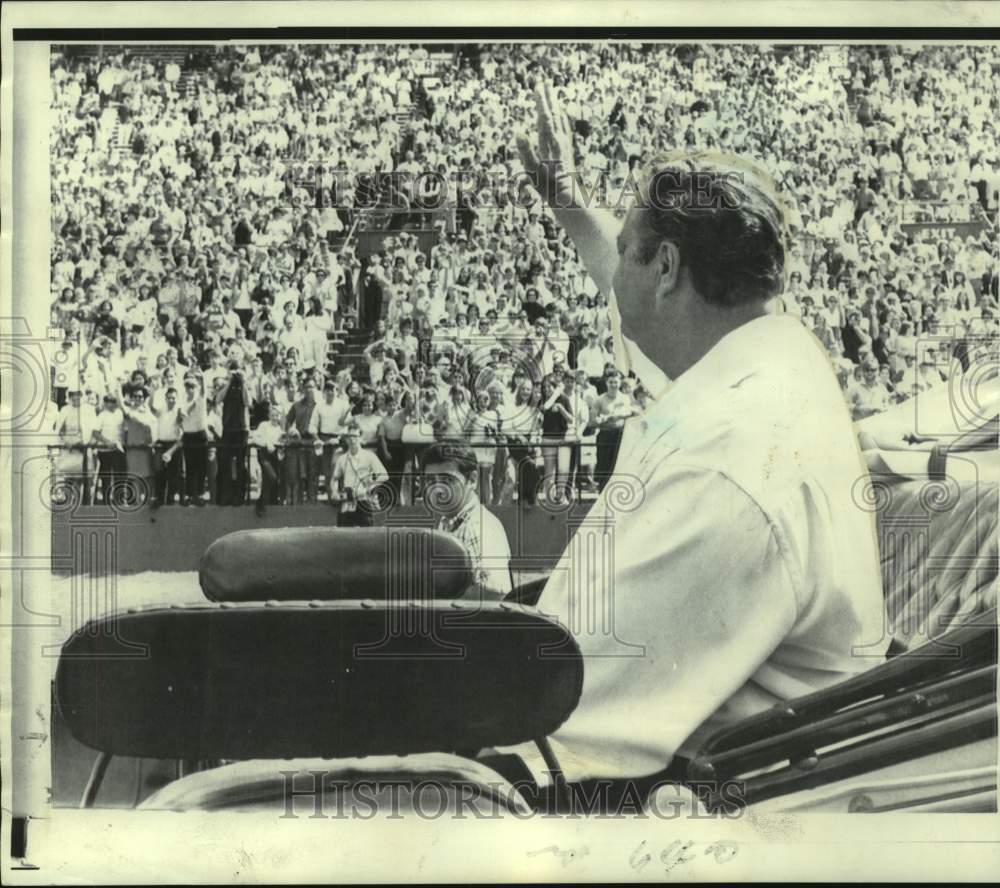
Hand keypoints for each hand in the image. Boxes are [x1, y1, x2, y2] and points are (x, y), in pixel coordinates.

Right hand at [515, 83, 576, 206]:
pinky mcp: (566, 155)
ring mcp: (564, 149)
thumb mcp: (534, 172)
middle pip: (554, 116)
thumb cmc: (550, 190)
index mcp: (551, 145)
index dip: (541, 103)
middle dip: (548, 100)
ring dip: (555, 108)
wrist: (570, 201)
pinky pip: (564, 133)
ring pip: (560, 123)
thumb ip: (526, 152)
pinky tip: (561, 120)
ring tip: (552, 96)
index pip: (545, 118)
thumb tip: (518, 132)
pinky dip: (561, 122)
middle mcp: (560, 143)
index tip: (538, 87)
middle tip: (544, 83)